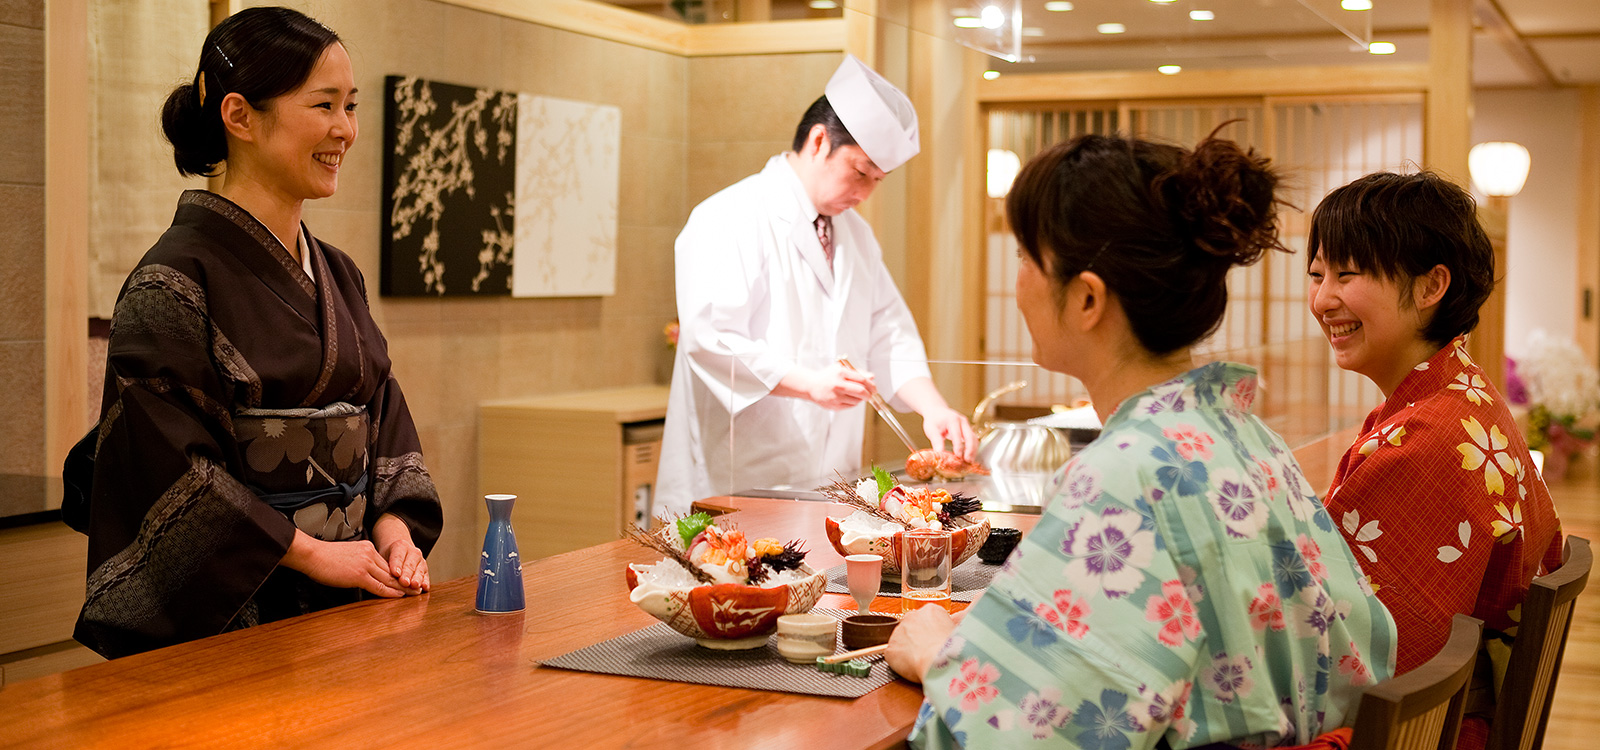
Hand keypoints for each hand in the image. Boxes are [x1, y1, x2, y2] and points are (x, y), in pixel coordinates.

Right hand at [280, 530, 407, 597]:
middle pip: (392, 571)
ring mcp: (365, 564)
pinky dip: (390, 593)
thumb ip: (360, 561)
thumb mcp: (348, 555)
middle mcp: (370, 554)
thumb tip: (365, 574)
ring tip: (414, 595)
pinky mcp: (359, 575)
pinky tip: (398, 596)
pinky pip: (378, 586)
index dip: (399, 574)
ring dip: (402, 588)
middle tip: (417, 589)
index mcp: (368, 548)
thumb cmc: (325, 558)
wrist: (312, 555)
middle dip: (406, 582)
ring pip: (389, 579)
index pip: (387, 564)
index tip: (408, 580)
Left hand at [372, 514, 429, 593]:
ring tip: (415, 585)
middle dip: (407, 574)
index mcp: (399, 546)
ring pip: (419, 569)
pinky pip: (425, 575)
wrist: (399, 550)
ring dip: (417, 578)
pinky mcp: (424, 568)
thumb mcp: (379, 555)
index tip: (395, 573)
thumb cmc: (385, 556)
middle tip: (405, 582)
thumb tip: (366, 571)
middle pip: (409, 564)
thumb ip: (375, 562)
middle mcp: (412, 551)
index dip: (396, 565)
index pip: (397, 556)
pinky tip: (424, 587)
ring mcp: (420, 559)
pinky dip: (425, 581)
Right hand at [804, 364, 875, 409]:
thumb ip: (857, 372)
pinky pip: (850, 406)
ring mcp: (835, 397)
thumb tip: (872, 377)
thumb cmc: (828, 376)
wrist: (811, 386)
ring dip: (860, 399)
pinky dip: (853, 403)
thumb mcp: (841, 369)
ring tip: (855, 395)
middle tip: (870, 394)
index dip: (871, 384)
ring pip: (857, 400)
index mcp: (840, 373)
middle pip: (861, 391)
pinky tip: (848, 398)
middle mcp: (838, 385)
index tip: (874, 388)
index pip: (862, 379)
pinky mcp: (834, 406)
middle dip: (869, 394)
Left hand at [885, 604, 956, 683]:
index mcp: (930, 610)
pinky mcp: (891, 648)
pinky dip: (900, 661)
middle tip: (927, 650)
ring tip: (922, 659)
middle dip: (917, 638)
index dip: (931, 632)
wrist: (940, 661)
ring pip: (901, 640)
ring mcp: (898, 631)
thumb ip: (955, 622)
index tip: (934, 640)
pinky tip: (912, 666)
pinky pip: (894, 654)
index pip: (927, 618)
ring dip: (909, 648)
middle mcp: (912, 616)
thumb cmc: (952, 648)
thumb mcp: (960, 629)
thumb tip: (959, 619)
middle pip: (912, 626)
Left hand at [922, 406, 976, 460]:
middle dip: (970, 450)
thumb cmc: (934, 420)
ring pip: (974, 438)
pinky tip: (969, 456)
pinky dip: (972, 448)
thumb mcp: (931, 429)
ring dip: (973, 450)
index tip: (958, 457)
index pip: (957, 435)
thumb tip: (939, 453)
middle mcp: (962, 421)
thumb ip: (936, 440)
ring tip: (969, 461)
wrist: (937, 411)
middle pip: (970, 436)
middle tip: (968, 461)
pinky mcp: (968, 429)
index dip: (958, 447)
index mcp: (952, 420)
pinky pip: (973, 439)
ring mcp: (966, 425)